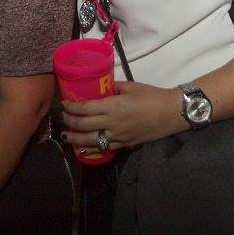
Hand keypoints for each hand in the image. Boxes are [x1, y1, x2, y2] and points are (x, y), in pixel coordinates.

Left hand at [61, 81, 184, 153]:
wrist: (171, 113)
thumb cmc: (151, 96)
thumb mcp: (130, 86)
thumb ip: (113, 87)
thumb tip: (102, 88)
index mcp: (112, 106)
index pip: (85, 108)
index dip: (72, 107)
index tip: (64, 104)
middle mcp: (112, 123)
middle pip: (84, 125)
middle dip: (70, 121)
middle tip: (63, 117)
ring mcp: (118, 136)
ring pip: (91, 140)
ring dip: (75, 138)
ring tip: (66, 135)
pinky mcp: (125, 144)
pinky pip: (105, 147)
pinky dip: (91, 148)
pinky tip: (83, 148)